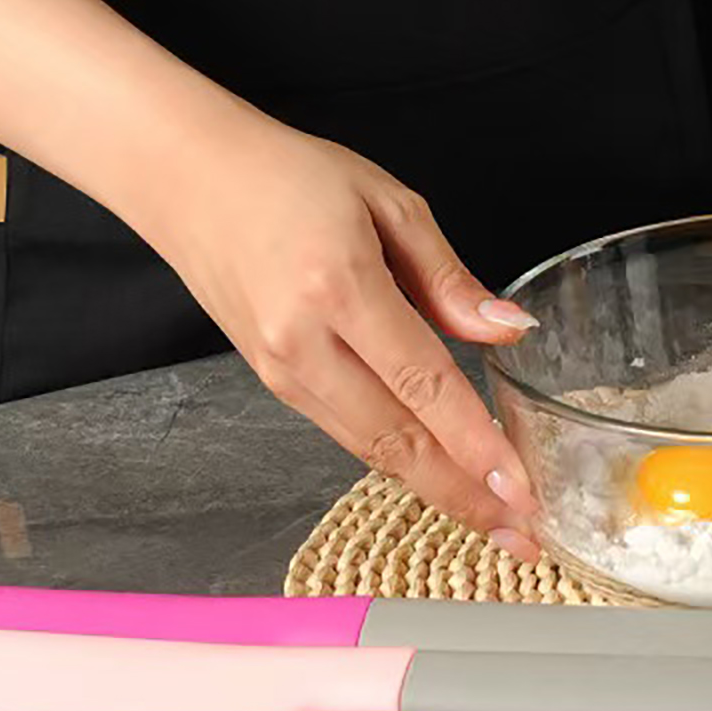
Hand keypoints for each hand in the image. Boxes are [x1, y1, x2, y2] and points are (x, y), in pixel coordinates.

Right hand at [139, 108, 543, 560]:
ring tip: (492, 518)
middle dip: (463, 495)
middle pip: (395, 439)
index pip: (423, 383)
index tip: (521, 487)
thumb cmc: (290, 174)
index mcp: (339, 287)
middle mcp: (303, 343)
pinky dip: (395, 460)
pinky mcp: (271, 380)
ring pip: (368, 448)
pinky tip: (437, 471)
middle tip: (523, 535)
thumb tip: (507, 329)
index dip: (476, 443)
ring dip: (434, 489)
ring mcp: (281, 370)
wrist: (188, 178)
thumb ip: (448, 276)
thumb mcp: (387, 201)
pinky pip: (345, 430)